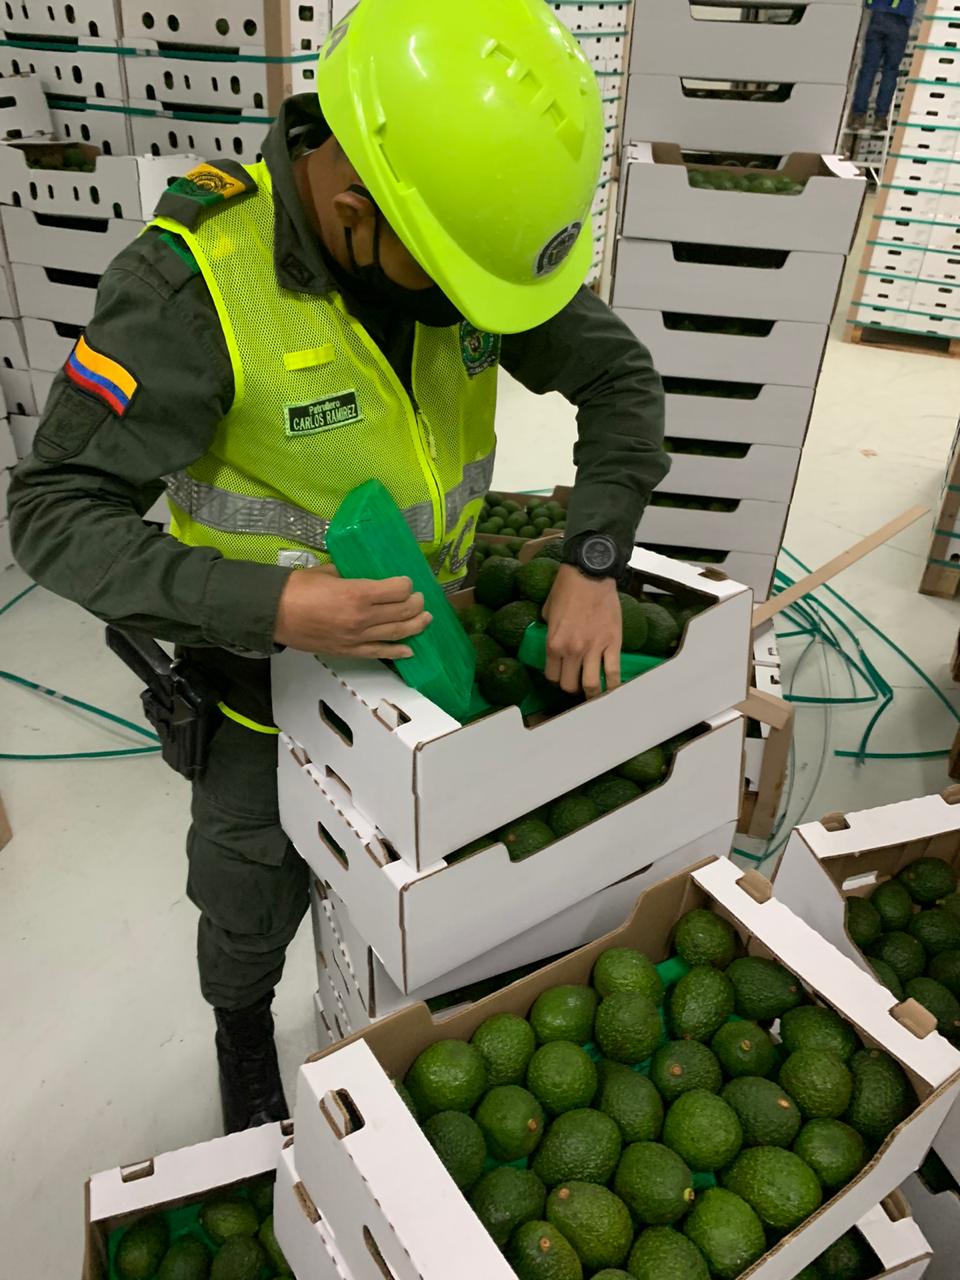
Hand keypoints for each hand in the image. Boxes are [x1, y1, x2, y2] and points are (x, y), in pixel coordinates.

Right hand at [274, 565, 431, 656]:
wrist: (274, 614)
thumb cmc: (297, 588)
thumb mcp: (328, 572)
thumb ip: (350, 576)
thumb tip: (363, 576)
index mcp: (358, 593)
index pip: (398, 590)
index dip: (406, 584)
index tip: (406, 581)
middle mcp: (363, 618)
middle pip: (403, 612)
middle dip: (416, 604)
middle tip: (420, 599)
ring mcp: (357, 637)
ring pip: (397, 633)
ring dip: (416, 625)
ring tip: (425, 619)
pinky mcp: (350, 651)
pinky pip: (380, 653)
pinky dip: (397, 652)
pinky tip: (409, 649)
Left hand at [542, 565, 621, 698]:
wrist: (590, 574)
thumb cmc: (567, 588)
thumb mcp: (548, 610)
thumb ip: (549, 630)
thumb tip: (555, 639)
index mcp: (553, 644)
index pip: (552, 676)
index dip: (557, 679)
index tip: (562, 676)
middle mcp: (571, 651)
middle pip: (570, 685)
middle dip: (573, 687)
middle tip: (578, 683)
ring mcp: (593, 649)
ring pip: (591, 685)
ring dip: (592, 693)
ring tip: (595, 693)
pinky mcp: (612, 644)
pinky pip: (613, 673)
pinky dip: (613, 685)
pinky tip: (613, 688)